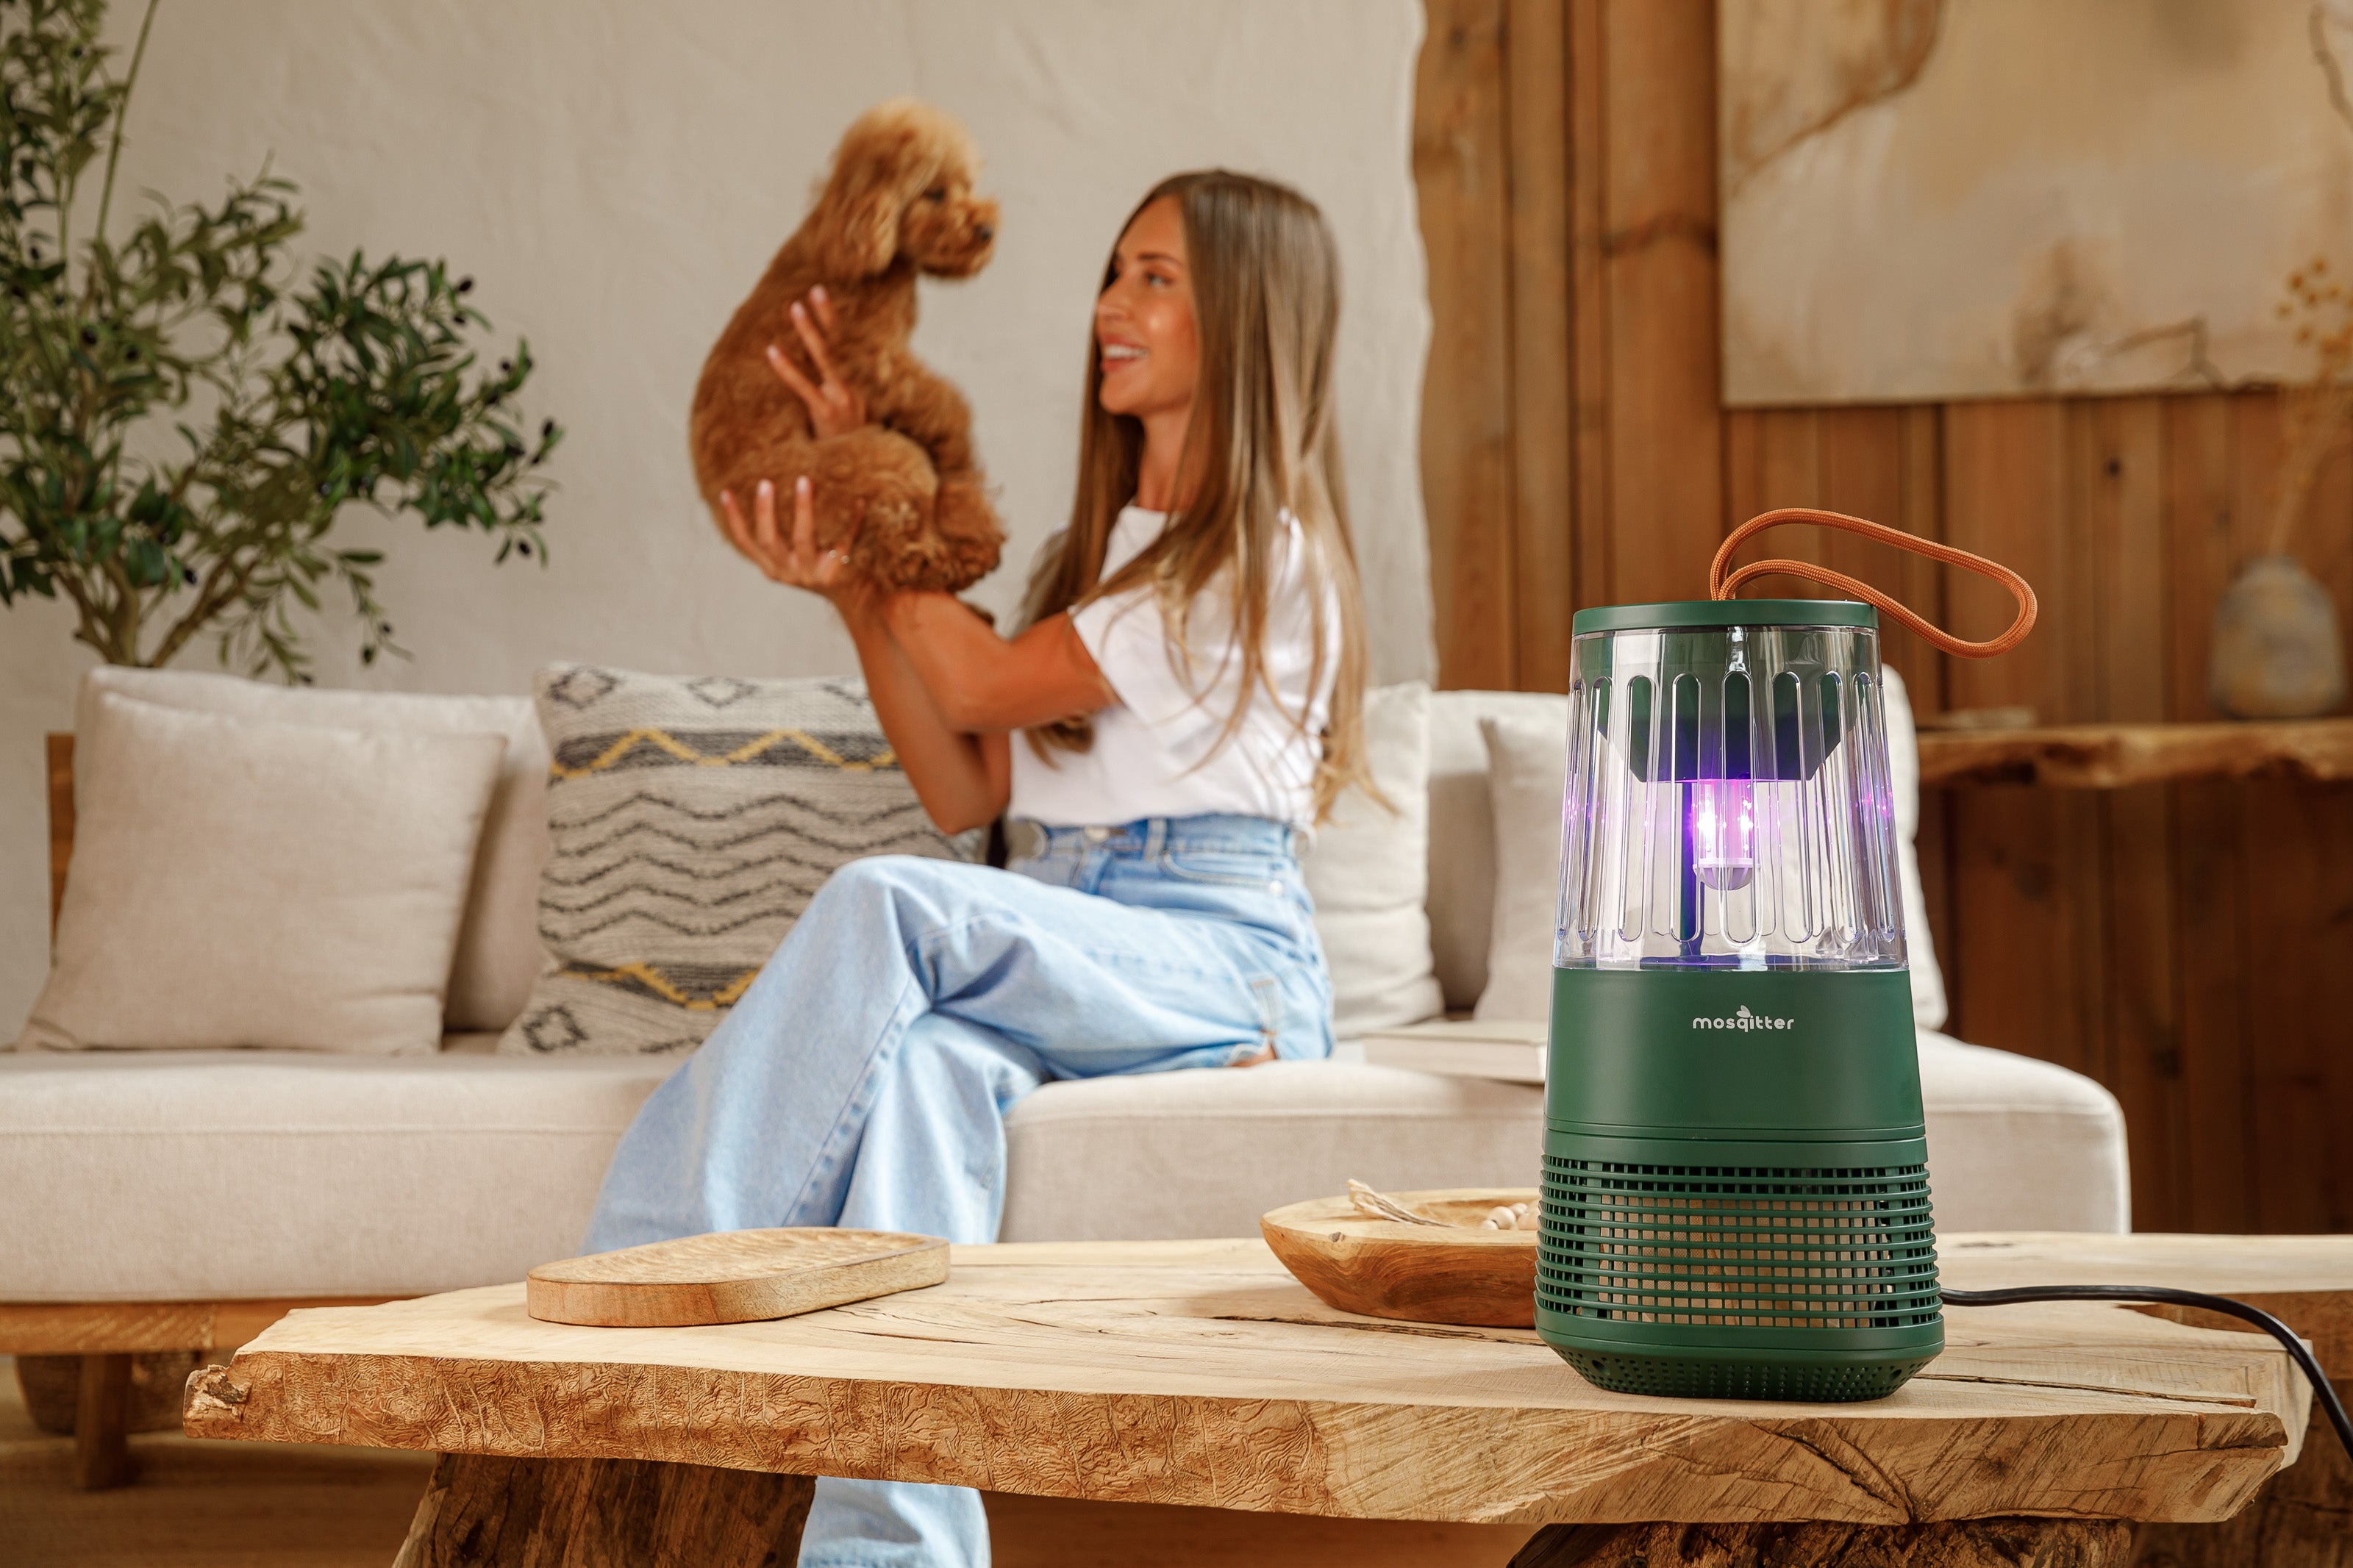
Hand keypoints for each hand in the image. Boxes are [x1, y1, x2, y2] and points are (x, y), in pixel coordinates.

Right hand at [720, 476, 857, 604]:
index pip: (744, 543)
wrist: (852, 599)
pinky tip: (858, 502)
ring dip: (802, 508)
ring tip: (804, 480)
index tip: (725, 492)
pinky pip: (842, 541)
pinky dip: (851, 520)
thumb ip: (780, 537)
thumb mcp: (792, 559)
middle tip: (765, 482)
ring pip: (802, 539)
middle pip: (767, 541)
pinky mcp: (835, 573)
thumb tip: (765, 486)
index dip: (734, 519)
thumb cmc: (819, 567)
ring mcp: (810, 574)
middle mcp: (787, 572)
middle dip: (764, 511)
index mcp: (772, 568)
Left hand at [767, 286, 866, 438]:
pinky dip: (787, 368)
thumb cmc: (857, 442)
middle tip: (816, 290)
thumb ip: (853, 392)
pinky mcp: (825, 413)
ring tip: (795, 308)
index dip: (844, 323)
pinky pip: (803, 386)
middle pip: (842, 344)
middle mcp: (856, 387)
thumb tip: (838, 373)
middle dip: (828, 315)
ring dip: (809, 331)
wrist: (863, 471)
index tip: (833, 299)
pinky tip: (772, 352)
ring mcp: (841, 399)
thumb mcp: (862, 414)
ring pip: (824, 358)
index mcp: (865, 385)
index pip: (855, 346)